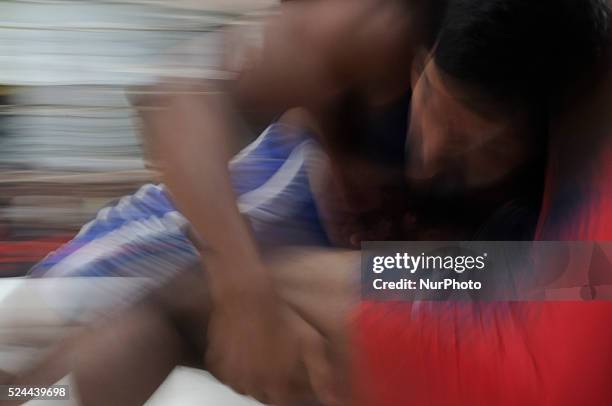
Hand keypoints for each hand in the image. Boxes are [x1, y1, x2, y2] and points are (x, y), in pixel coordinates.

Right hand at [205, 264, 341, 404]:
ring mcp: (231, 374)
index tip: (296, 379)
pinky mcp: (216, 362)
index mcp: (274, 385)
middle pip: (265, 395)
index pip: (285, 404)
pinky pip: (227, 373)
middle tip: (280, 363)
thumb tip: (334, 400)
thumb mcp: (310, 342)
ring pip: (245, 385)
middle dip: (275, 384)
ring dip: (255, 377)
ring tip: (263, 355)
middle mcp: (251, 385)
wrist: (247, 295)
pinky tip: (245, 350)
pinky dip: (236, 367)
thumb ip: (321, 375)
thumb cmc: (280, 317)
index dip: (293, 391)